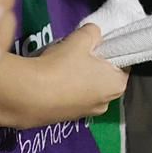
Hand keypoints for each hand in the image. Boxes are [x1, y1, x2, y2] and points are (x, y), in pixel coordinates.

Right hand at [2, 24, 129, 128]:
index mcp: (116, 85)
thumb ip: (93, 32)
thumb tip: (93, 34)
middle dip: (92, 65)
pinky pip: (69, 99)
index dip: (111, 53)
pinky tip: (49, 80)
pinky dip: (62, 89)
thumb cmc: (63, 66)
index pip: (123, 65)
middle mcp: (105, 104)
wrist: (28, 95)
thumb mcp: (81, 38)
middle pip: (103, 77)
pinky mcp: (63, 120)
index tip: (96, 45)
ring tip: (59, 65)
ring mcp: (84, 114)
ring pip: (85, 89)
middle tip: (76, 53)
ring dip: (76, 77)